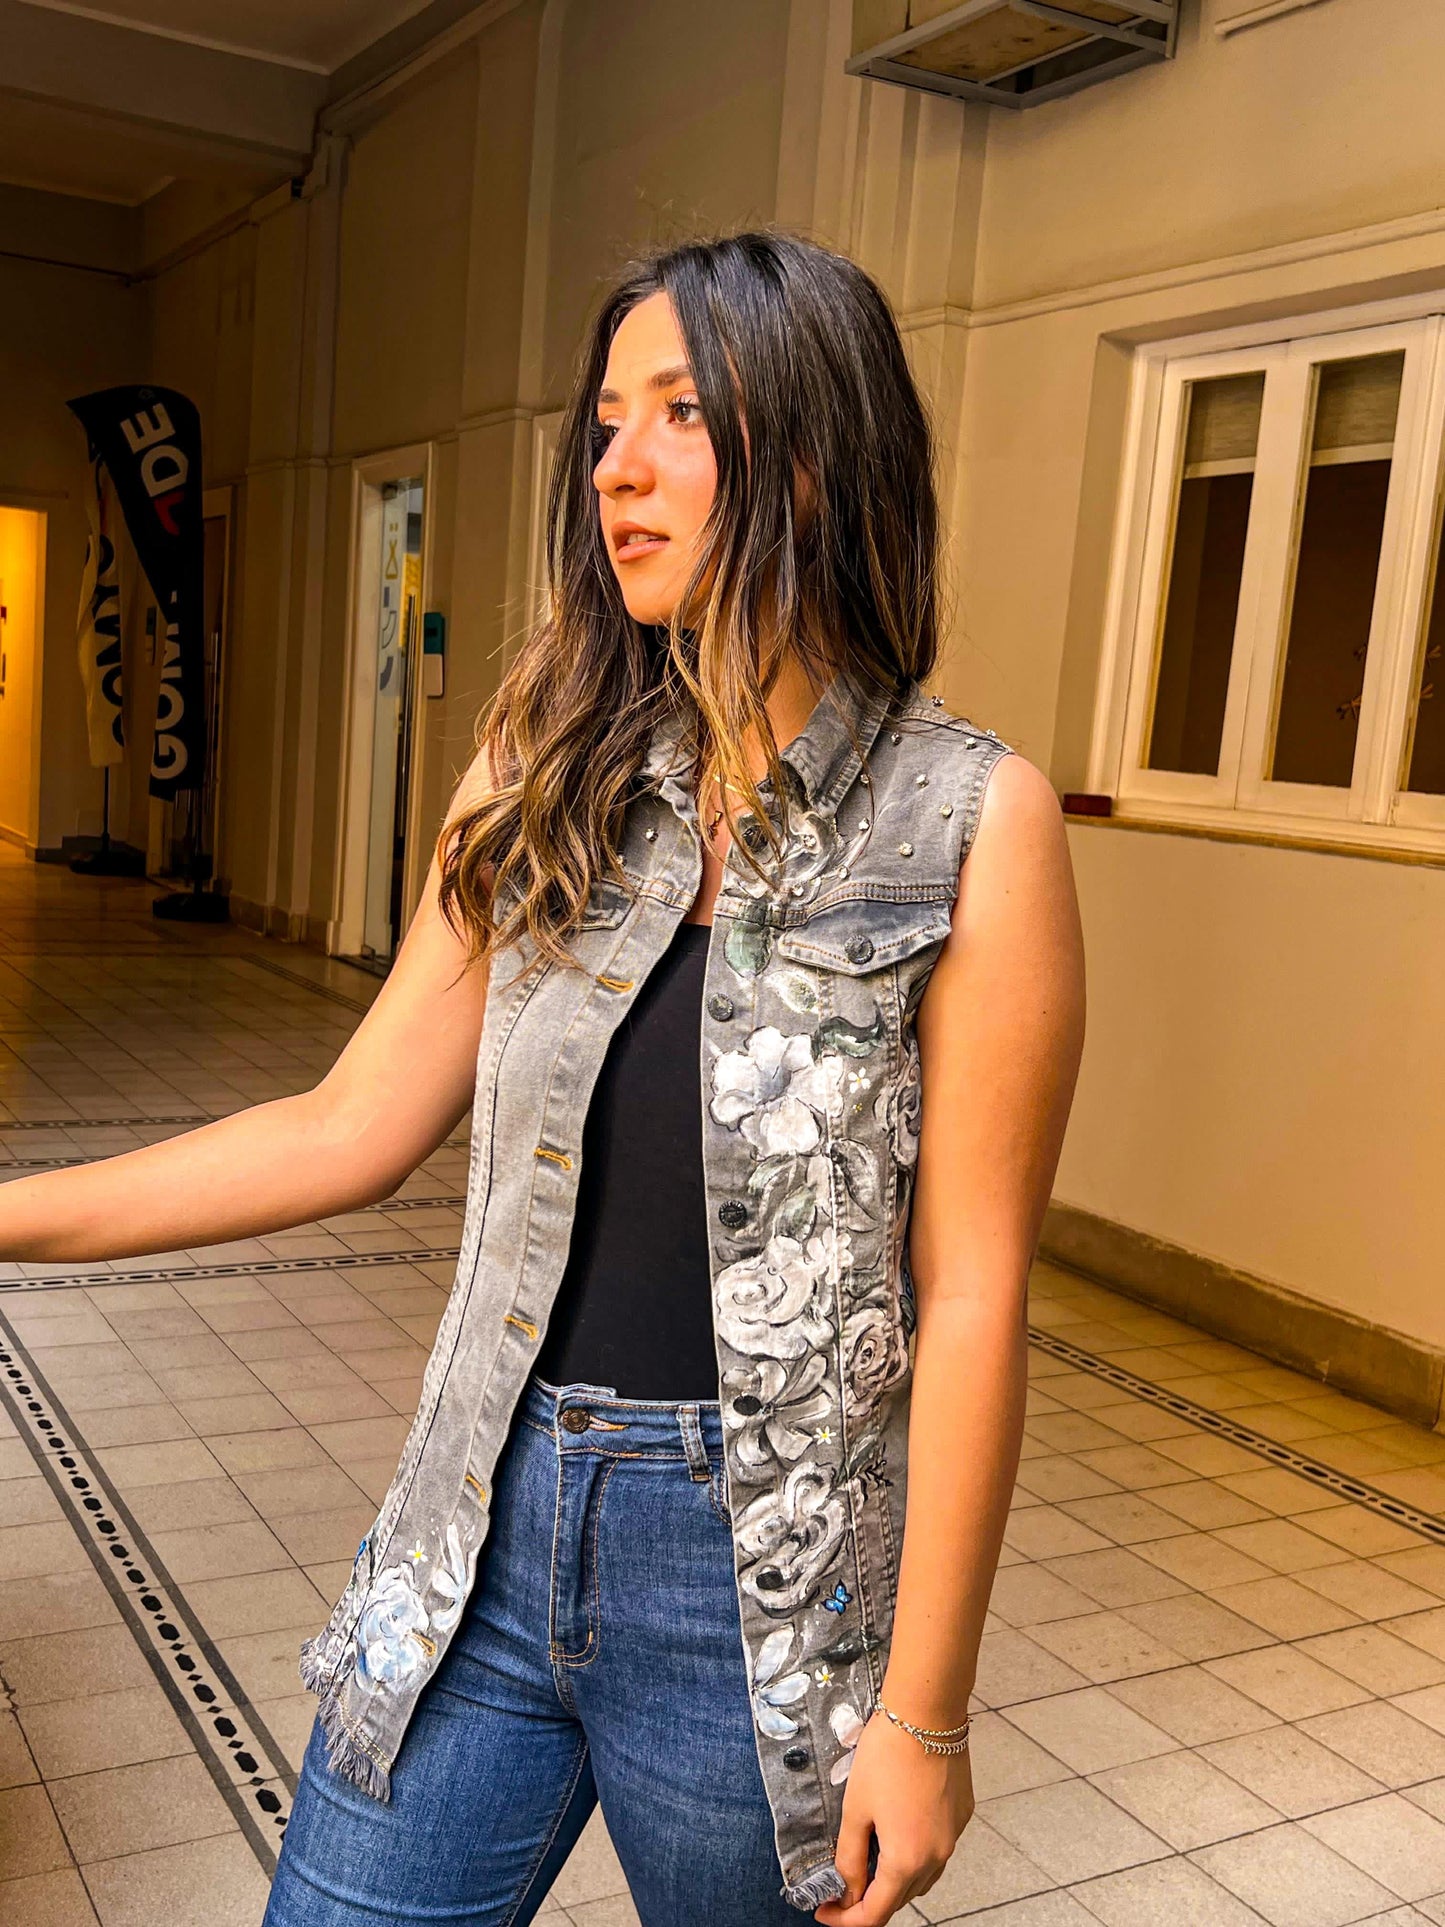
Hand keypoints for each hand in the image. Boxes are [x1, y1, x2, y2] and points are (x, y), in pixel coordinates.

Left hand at [814, 1711, 974, 1925]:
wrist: (927, 1713)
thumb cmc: (886, 1756)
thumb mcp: (855, 1808)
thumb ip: (848, 1857)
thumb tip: (846, 1892)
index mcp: (906, 1861)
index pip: (875, 1913)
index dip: (845, 1919)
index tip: (823, 1911)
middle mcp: (936, 1857)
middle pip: (900, 1898)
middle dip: (868, 1899)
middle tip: (840, 1886)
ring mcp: (953, 1837)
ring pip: (921, 1877)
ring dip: (894, 1879)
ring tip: (867, 1860)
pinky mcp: (961, 1816)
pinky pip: (936, 1849)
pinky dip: (915, 1853)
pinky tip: (897, 1830)